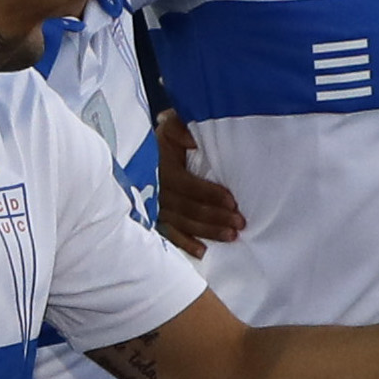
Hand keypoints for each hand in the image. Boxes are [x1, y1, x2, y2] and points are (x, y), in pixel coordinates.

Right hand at [149, 113, 245, 251]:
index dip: (210, 194)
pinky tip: (202, 252)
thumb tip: (192, 140)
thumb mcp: (169, 126)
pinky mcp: (155, 218)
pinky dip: (185, 244)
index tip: (232, 201)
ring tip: (231, 237)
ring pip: (183, 223)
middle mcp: (158, 191)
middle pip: (189, 208)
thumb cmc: (162, 139)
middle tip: (239, 223)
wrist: (139, 153)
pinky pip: (170, 234)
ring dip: (208, 231)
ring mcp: (156, 207)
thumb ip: (178, 126)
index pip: (189, 186)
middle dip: (216, 217)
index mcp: (163, 169)